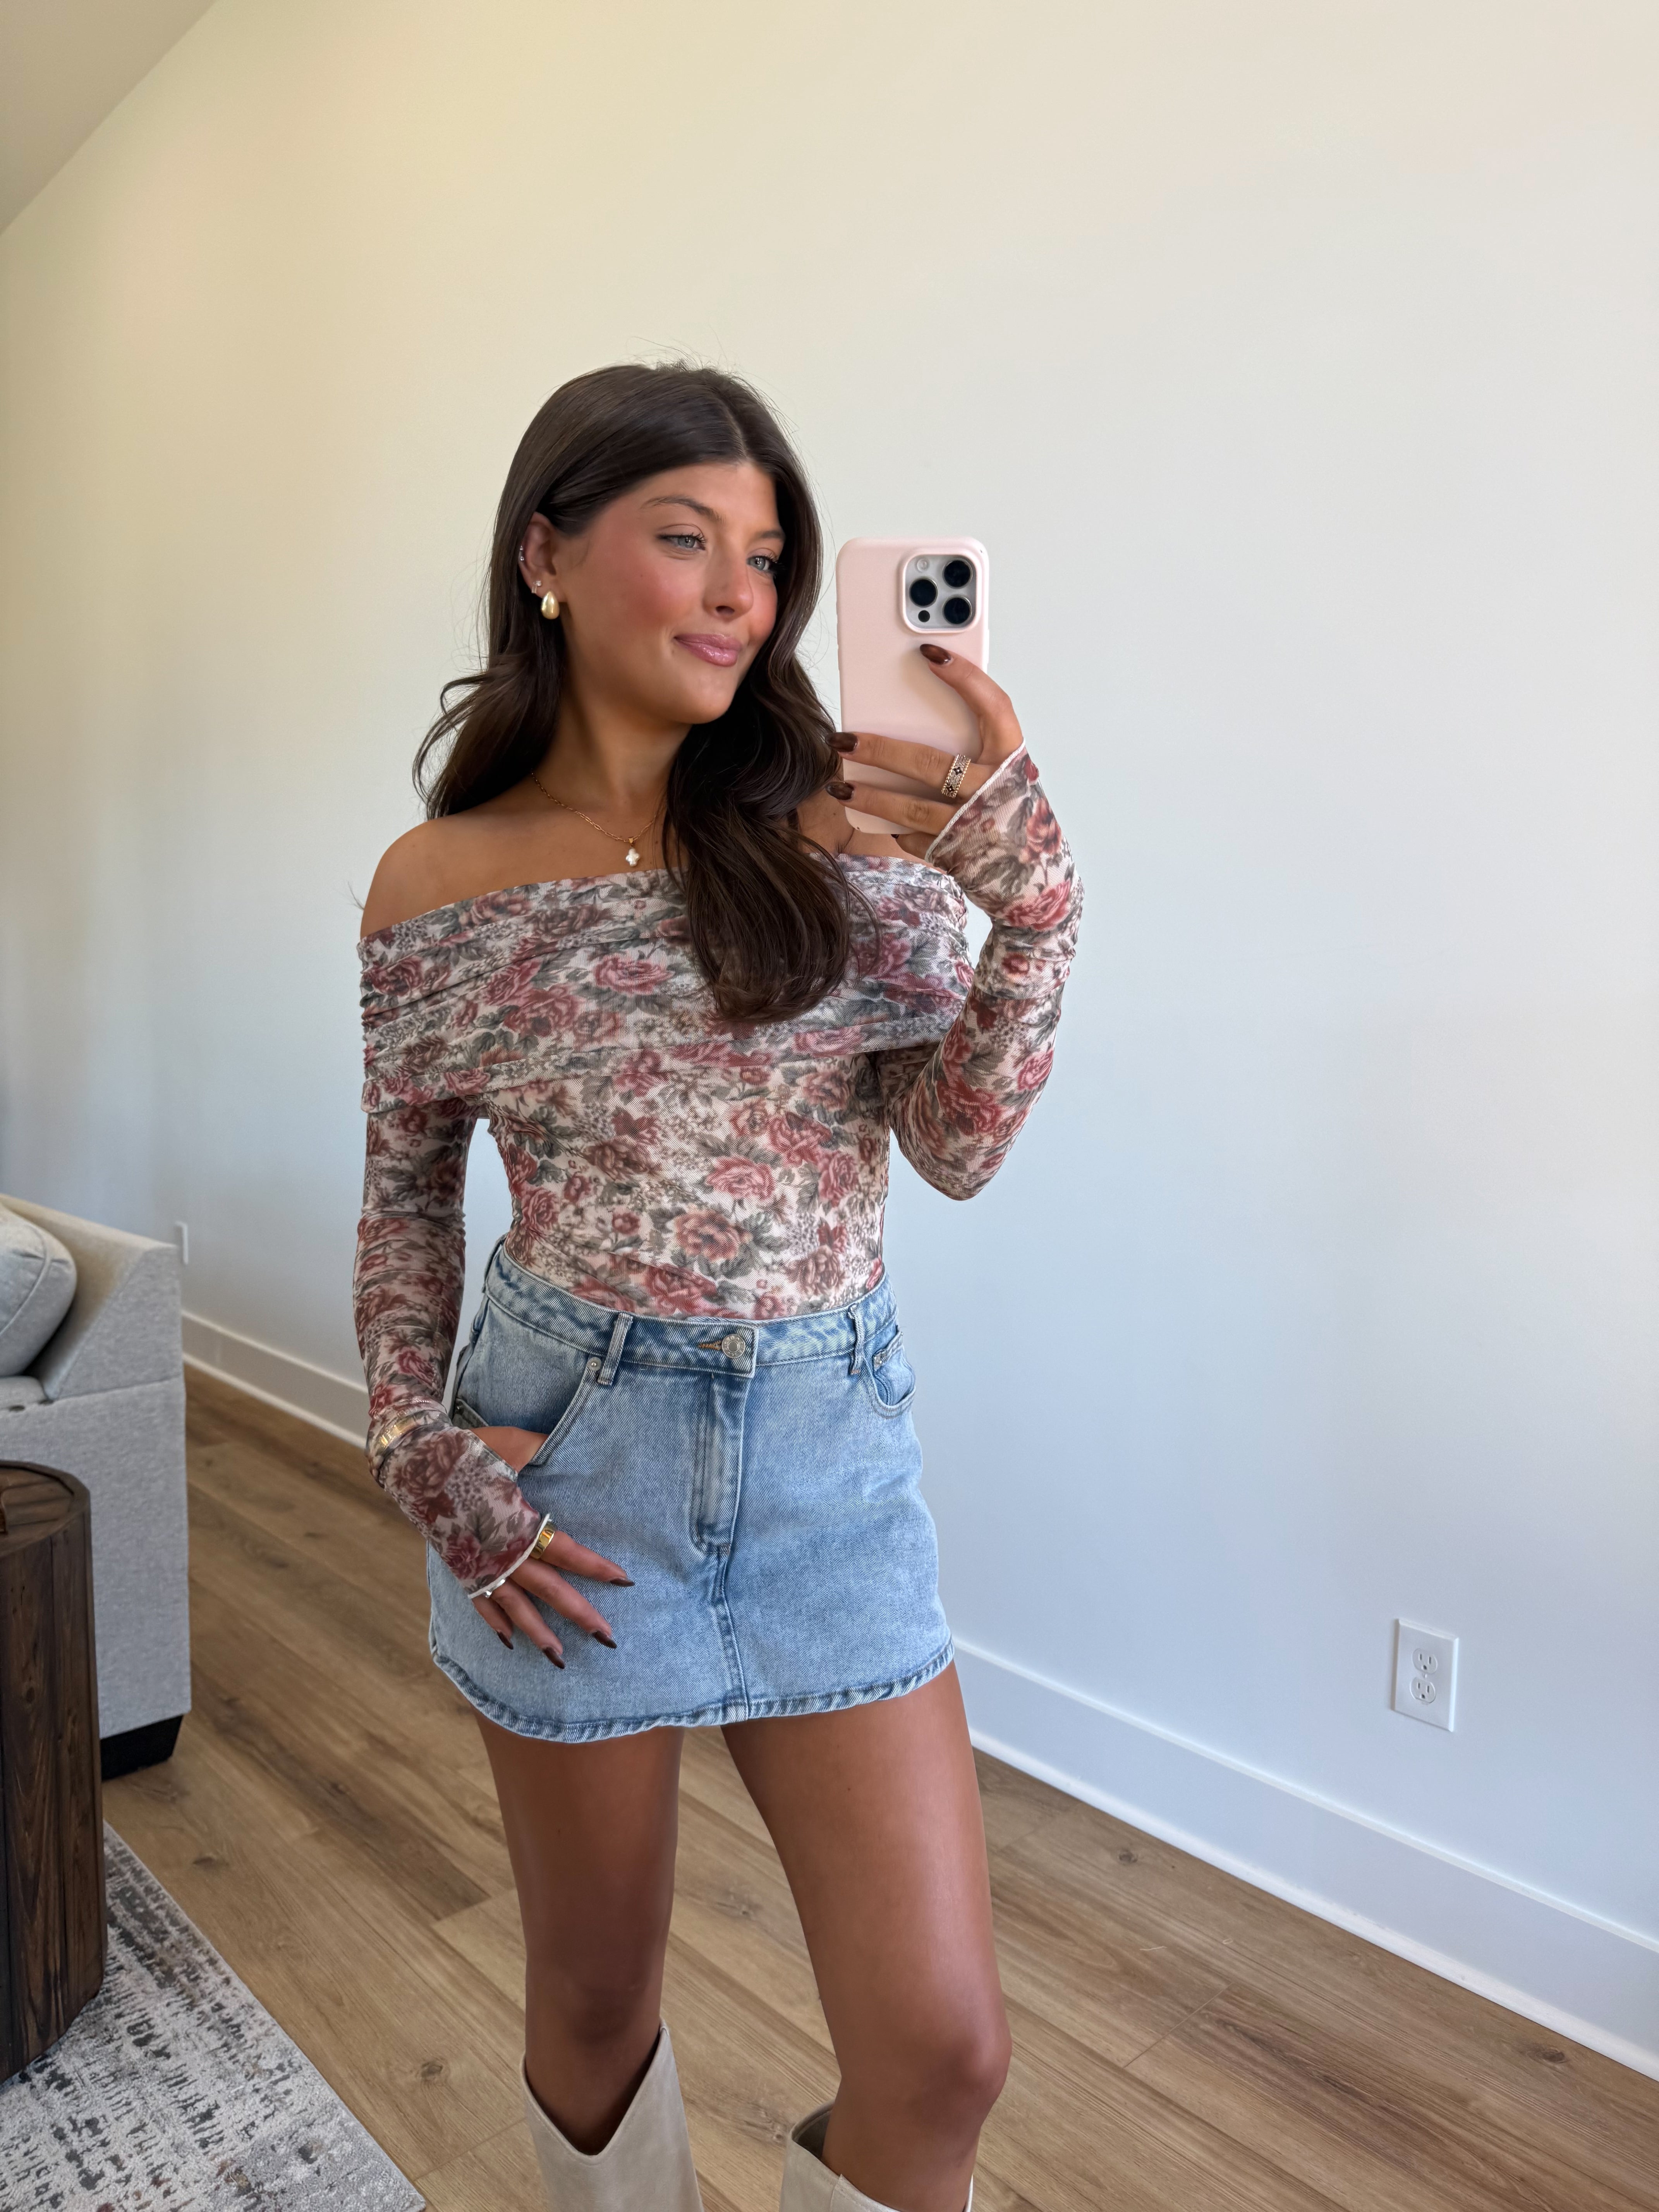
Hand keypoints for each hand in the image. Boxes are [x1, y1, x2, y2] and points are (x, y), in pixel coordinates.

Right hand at [468, 1424, 629, 1664]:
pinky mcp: (461, 1568)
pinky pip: (481, 1602)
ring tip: (560, 1658)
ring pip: (515, 1606)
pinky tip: (510, 1640)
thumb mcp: (513, 1443)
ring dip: (539, 1633)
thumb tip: (570, 1439)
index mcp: (517, 1522)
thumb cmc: (468, 1449)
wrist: (413, 1462)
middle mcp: (500, 1551)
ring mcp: (479, 1564)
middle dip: (578, 1613)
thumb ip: (544, 1447)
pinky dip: (495, 1622)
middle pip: (547, 1588)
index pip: (564, 1550)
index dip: (594, 1566)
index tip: (623, 1580)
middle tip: (607, 1637)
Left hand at [827, 644, 1023, 858]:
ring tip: (839, 786)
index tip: (931, 652)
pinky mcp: (955, 853)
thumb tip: (921, 709)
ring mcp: (972, 827)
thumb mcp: (1004, 769)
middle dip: (881, 750)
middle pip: (930, 764)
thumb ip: (977, 743)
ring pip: (912, 809)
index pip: (994, 708)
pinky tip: (873, 817)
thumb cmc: (1012, 808)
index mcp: (1011, 759)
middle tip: (843, 738)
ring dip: (871, 797)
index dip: (966, 678)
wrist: (1036, 875)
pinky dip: (893, 826)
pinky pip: (914, 837)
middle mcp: (994, 792)